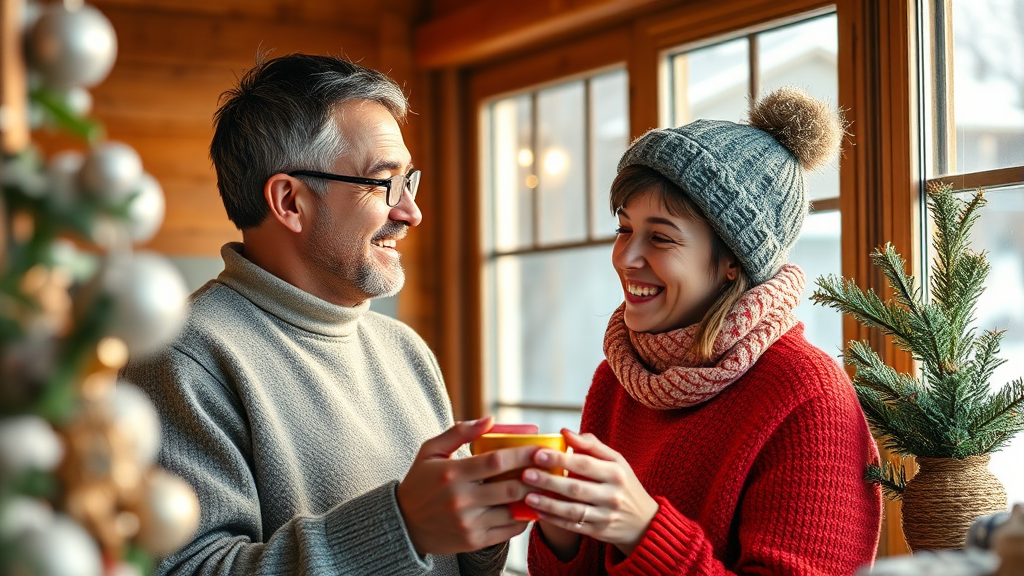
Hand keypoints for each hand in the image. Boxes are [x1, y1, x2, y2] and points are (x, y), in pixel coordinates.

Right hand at [397, 417, 537, 555]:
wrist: (404, 524)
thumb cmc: (420, 482)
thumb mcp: (431, 451)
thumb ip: (459, 433)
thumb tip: (490, 419)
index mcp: (452, 473)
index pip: (496, 461)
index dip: (523, 454)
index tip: (540, 449)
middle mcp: (461, 499)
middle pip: (510, 487)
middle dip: (535, 478)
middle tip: (548, 469)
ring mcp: (468, 523)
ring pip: (512, 511)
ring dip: (531, 500)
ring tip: (543, 488)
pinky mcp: (472, 541)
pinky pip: (507, 531)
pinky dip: (522, 520)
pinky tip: (527, 508)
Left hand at [523, 429, 658, 556]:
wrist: (644, 522)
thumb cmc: (623, 484)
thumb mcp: (616, 461)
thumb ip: (592, 445)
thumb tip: (565, 432)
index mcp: (616, 472)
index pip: (584, 464)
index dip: (560, 459)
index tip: (538, 453)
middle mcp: (612, 495)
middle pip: (576, 488)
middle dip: (549, 481)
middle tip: (526, 473)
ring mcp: (606, 515)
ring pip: (572, 510)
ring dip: (548, 503)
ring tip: (527, 495)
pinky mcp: (599, 532)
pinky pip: (573, 526)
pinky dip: (554, 520)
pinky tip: (538, 512)